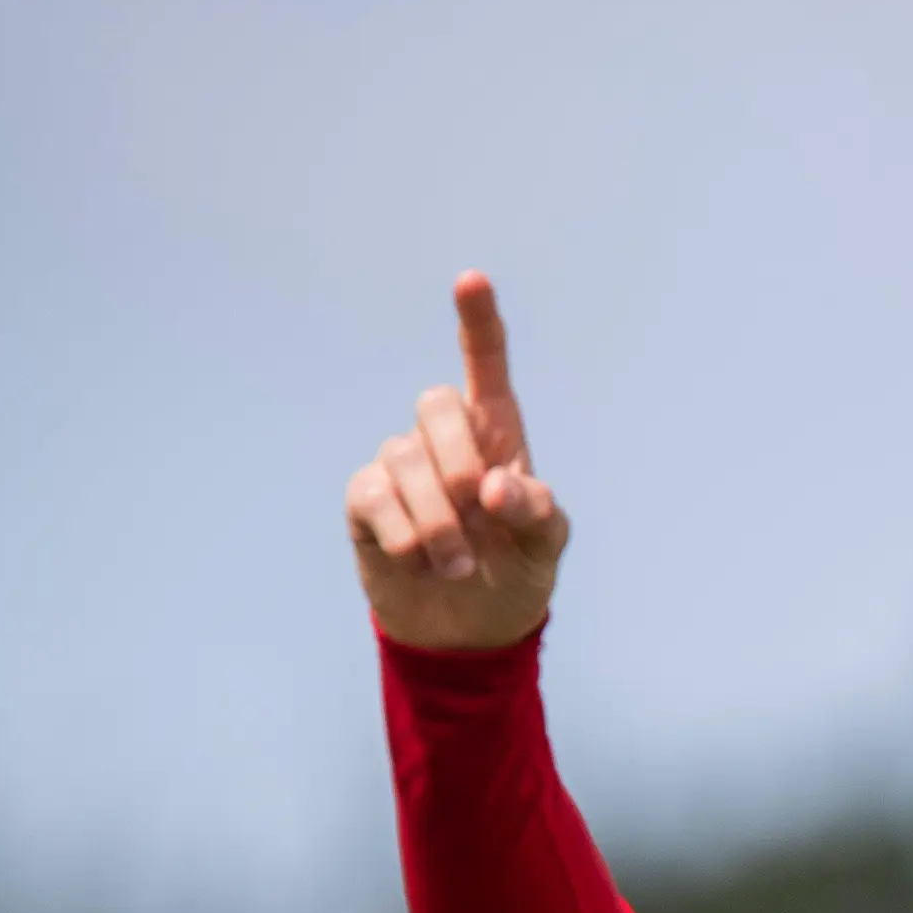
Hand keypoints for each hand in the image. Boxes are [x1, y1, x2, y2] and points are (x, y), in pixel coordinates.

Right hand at [343, 272, 566, 649]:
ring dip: (440, 521)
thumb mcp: (545, 547)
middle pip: (436, 403)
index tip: (471, 280)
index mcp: (497, 437)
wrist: (471, 632)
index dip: (478, 323)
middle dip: (459, 457)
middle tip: (479, 510)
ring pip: (404, 458)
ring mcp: (400, 467)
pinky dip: (407, 536)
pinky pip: (375, 496)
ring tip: (460, 565)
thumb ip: (536, 511)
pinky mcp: (367, 501)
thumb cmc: (516, 573)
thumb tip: (494, 486)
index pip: (486, 367)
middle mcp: (444, 441)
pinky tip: (424, 563)